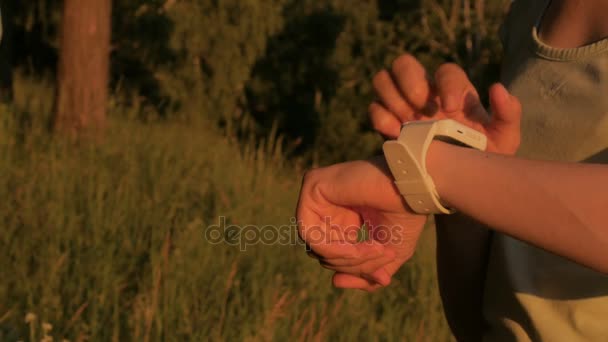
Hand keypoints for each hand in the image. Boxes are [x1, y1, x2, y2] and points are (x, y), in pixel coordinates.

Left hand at [297, 157, 426, 291]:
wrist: (414, 186)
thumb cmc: (406, 214)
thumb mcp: (387, 254)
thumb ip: (364, 273)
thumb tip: (335, 283)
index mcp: (341, 217)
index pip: (334, 256)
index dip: (357, 270)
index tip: (383, 277)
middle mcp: (326, 205)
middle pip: (323, 253)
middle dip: (354, 263)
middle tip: (384, 256)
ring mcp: (317, 193)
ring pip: (315, 246)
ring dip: (347, 257)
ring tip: (377, 250)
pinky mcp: (311, 185)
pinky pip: (308, 231)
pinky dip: (333, 247)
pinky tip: (357, 247)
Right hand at [370, 54, 521, 154]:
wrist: (459, 183)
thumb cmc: (484, 156)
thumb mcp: (504, 138)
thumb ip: (509, 114)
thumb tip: (496, 88)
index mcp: (453, 91)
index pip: (446, 71)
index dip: (446, 83)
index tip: (450, 107)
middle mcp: (425, 94)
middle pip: (404, 64)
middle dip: (409, 81)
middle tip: (420, 105)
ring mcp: (403, 107)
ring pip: (383, 80)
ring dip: (392, 97)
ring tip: (406, 122)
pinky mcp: (387, 125)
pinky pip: (374, 109)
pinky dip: (380, 118)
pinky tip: (395, 134)